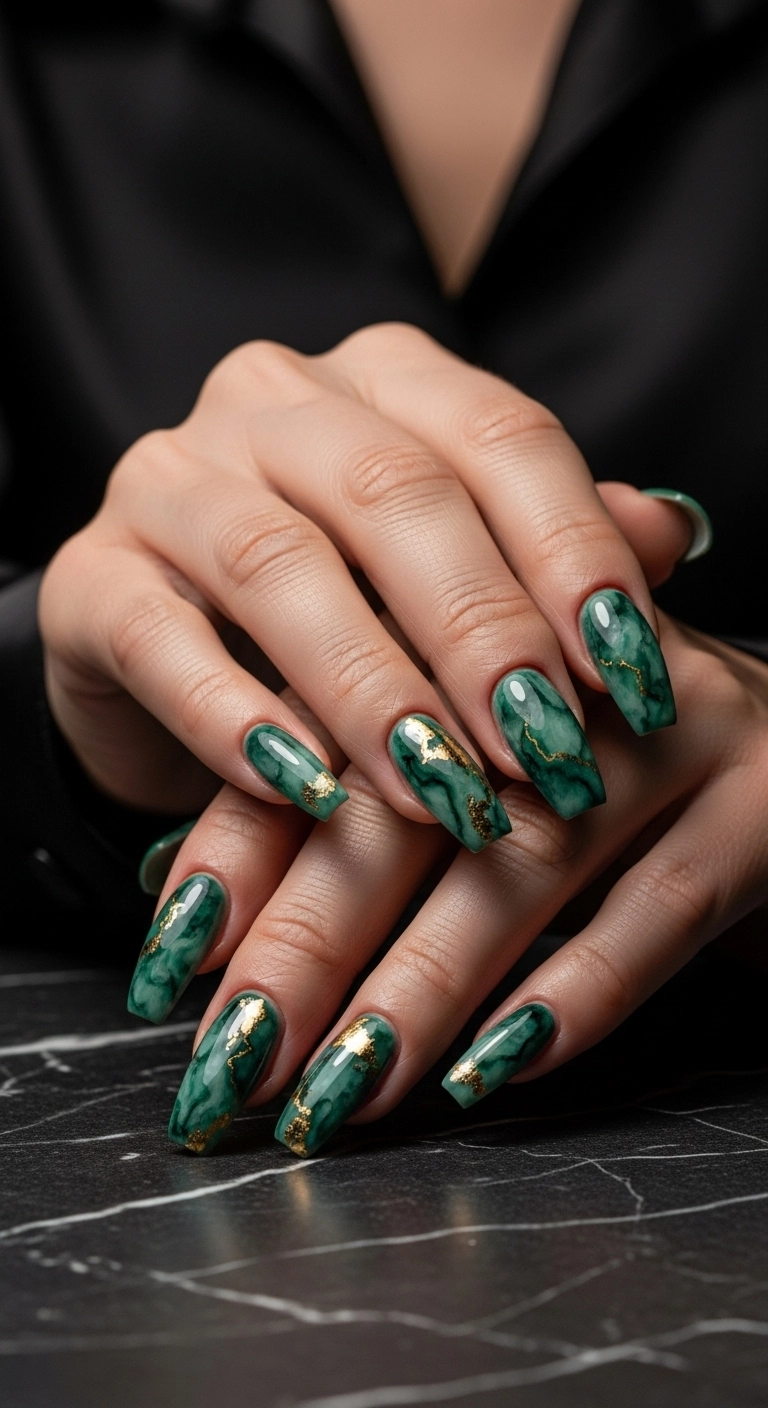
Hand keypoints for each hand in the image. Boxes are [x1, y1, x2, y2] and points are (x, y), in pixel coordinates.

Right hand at [39, 325, 686, 843]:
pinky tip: (303, 787)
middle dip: (481, 630)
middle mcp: (271, 403)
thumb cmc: (344, 611)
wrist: (173, 656)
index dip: (574, 551)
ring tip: (443, 789)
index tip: (630, 671)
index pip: (499, 435)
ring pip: (277, 563)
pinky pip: (160, 638)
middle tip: (546, 748)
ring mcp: (167, 480)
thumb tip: (671, 530)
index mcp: (382, 381)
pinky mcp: (92, 578)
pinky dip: (235, 717)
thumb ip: (549, 550)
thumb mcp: (453, 577)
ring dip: (374, 689)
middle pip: (392, 492)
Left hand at [135, 583, 763, 1160]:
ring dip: (421, 992)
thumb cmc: (593, 770)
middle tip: (236, 1060)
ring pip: (525, 865)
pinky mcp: (764, 801)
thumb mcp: (476, 768)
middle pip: (413, 802)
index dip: (244, 847)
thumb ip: (352, 810)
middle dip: (310, 943)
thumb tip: (193, 917)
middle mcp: (570, 660)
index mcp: (473, 625)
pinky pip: (661, 911)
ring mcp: (676, 726)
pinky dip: (572, 996)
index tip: (172, 964)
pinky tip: (492, 1073)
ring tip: (339, 1094)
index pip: (328, 729)